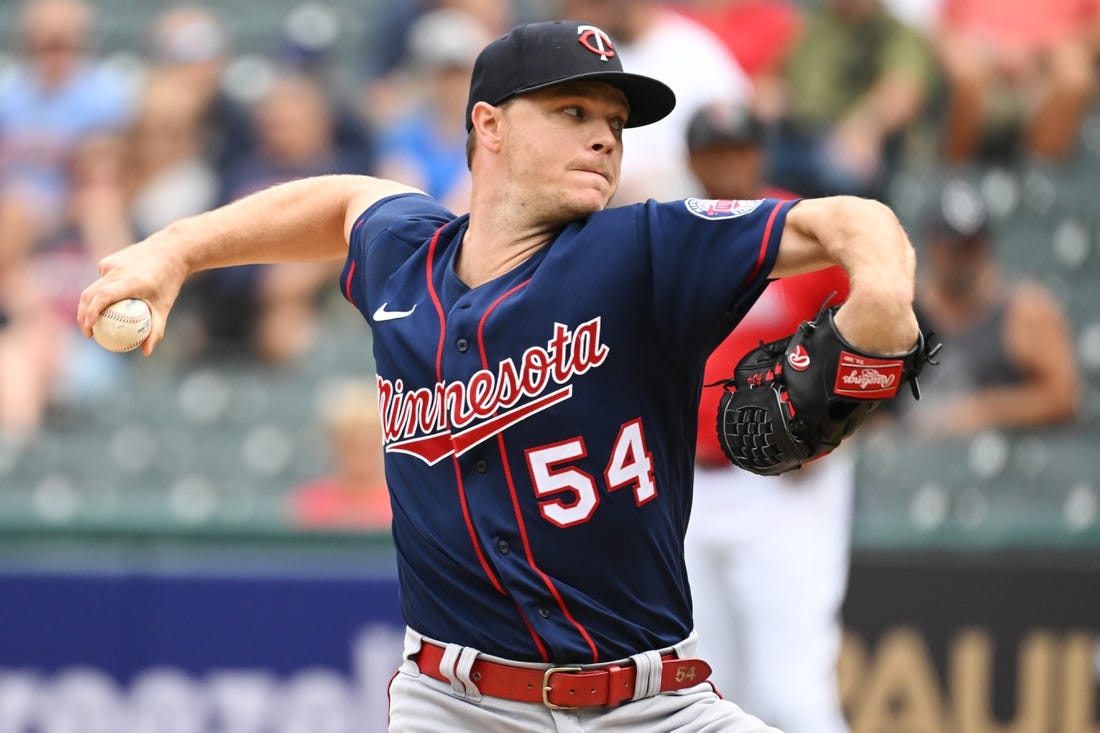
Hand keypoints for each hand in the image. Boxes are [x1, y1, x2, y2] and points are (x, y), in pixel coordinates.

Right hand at [77, 235, 189, 355]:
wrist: (170, 250)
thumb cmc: (169, 282)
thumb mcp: (165, 307)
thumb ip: (156, 330)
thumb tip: (146, 352)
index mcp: (133, 281)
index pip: (104, 297)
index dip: (91, 313)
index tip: (89, 330)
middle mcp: (119, 270)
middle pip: (90, 294)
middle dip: (83, 315)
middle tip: (88, 332)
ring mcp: (112, 263)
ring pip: (93, 287)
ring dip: (89, 305)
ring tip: (93, 323)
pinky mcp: (109, 260)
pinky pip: (101, 280)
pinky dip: (102, 292)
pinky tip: (109, 303)